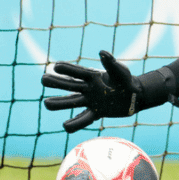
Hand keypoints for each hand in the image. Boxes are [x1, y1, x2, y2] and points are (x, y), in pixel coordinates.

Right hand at [41, 51, 178, 132]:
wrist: (135, 96)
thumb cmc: (126, 81)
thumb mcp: (120, 72)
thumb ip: (111, 64)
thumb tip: (102, 52)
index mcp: (92, 77)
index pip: (77, 72)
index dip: (67, 68)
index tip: (55, 66)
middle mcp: (87, 89)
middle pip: (68, 86)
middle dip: (56, 82)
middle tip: (43, 79)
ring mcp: (89, 101)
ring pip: (71, 102)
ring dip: (59, 103)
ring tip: (46, 104)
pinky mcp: (95, 113)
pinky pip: (83, 120)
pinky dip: (75, 124)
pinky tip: (66, 127)